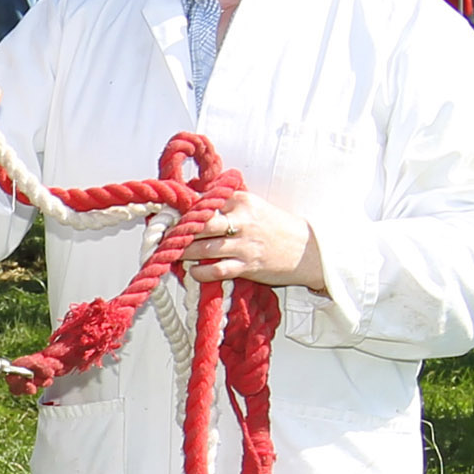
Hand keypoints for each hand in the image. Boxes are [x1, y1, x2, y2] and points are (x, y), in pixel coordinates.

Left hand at [182, 188, 322, 290]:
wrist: (309, 251)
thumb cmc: (278, 228)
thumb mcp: (254, 207)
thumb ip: (226, 206)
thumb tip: (191, 207)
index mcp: (242, 200)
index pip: (204, 201)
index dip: (183, 211)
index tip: (168, 218)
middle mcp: (241, 220)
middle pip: (198, 222)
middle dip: (177, 231)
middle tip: (164, 237)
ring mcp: (244, 244)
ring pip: (201, 246)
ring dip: (183, 252)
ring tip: (173, 254)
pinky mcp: (247, 266)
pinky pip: (215, 270)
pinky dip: (199, 272)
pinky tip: (193, 272)